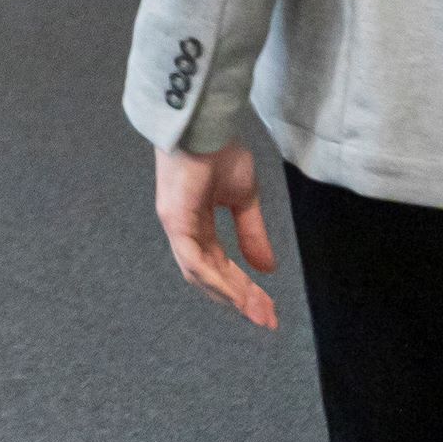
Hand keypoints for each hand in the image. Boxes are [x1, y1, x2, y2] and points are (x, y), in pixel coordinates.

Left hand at [155, 140, 280, 329]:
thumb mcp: (244, 198)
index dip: (243, 288)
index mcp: (197, 224)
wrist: (207, 122)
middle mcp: (183, 230)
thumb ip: (251, 234)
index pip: (220, 265)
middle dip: (239, 299)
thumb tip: (267, 269)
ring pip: (201, 274)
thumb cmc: (220, 151)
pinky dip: (216, 280)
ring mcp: (176, 226)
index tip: (267, 309)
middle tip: (266, 319)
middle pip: (210, 275)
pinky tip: (237, 293)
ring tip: (257, 310)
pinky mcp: (175, 220)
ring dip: (231, 295)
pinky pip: (194, 260)